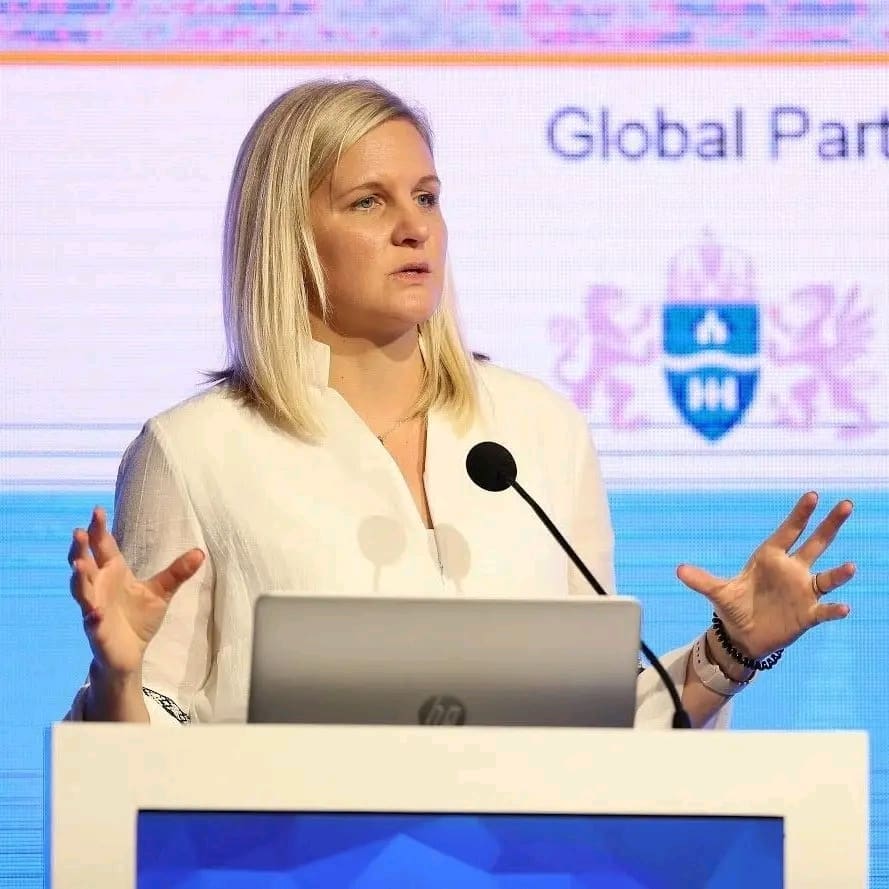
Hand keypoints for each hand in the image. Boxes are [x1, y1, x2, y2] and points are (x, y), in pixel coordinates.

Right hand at [68, 506, 204, 677]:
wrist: (130, 653)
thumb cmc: (139, 618)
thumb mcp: (161, 592)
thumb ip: (177, 572)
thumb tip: (201, 552)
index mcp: (114, 572)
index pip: (104, 546)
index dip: (99, 530)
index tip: (97, 510)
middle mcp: (99, 586)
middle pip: (85, 563)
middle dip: (81, 548)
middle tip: (79, 531)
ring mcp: (94, 608)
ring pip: (82, 590)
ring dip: (79, 578)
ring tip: (79, 564)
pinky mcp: (96, 630)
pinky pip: (92, 622)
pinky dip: (92, 616)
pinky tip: (94, 612)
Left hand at [676, 492, 853, 659]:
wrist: (743, 635)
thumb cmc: (734, 606)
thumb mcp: (717, 592)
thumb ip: (701, 580)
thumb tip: (678, 570)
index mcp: (769, 558)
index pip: (788, 531)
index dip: (800, 514)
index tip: (813, 495)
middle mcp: (791, 570)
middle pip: (816, 544)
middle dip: (830, 525)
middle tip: (847, 504)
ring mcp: (802, 592)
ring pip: (826, 578)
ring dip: (839, 573)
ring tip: (850, 567)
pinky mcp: (808, 614)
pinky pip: (825, 610)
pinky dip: (834, 609)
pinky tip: (843, 607)